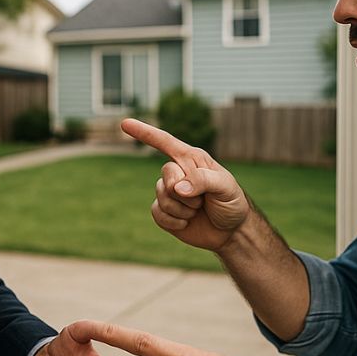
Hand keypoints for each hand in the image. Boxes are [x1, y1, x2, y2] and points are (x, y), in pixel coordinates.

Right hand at [120, 119, 248, 251]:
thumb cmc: (232, 203)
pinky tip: (187, 222)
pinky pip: (157, 213)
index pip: (165, 142)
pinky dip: (173, 221)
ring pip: (162, 196)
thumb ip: (203, 181)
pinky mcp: (164, 211)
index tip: (125, 124)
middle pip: (166, 174)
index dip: (144, 132)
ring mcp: (170, 192)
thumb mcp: (225, 187)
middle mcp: (178, 172)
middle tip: (202, 200)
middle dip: (185, 191)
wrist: (230, 232)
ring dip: (182, 208)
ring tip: (198, 211)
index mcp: (192, 159)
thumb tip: (176, 187)